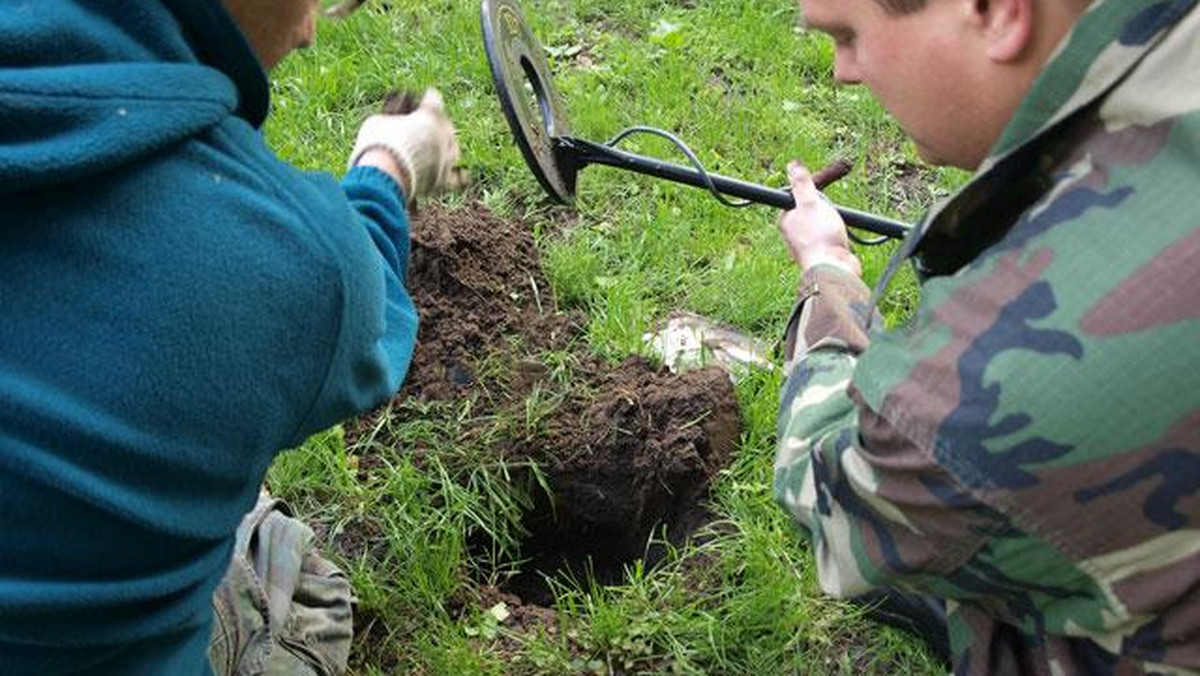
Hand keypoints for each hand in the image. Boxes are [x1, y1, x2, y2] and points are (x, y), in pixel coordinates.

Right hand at [348, 88, 466, 202]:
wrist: (382, 174)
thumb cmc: (377, 143)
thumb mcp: (379, 120)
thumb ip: (392, 117)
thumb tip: (392, 121)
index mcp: (430, 115)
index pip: (434, 99)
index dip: (427, 98)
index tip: (425, 97)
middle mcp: (443, 135)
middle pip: (446, 124)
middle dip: (436, 122)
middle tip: (425, 124)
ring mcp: (446, 158)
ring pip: (454, 148)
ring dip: (447, 145)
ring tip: (439, 145)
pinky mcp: (442, 180)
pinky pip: (458, 179)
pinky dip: (460, 175)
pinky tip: (463, 173)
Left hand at [777, 161, 861, 276]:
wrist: (834, 270)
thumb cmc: (819, 238)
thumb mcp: (810, 203)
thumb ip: (801, 184)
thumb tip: (792, 165)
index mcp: (786, 219)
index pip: (798, 196)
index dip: (813, 191)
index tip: (824, 193)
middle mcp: (795, 231)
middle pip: (814, 208)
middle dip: (827, 208)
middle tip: (830, 215)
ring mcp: (809, 242)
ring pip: (826, 221)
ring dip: (835, 221)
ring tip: (835, 229)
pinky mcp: (823, 250)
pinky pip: (833, 234)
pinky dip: (840, 234)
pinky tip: (841, 239)